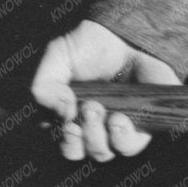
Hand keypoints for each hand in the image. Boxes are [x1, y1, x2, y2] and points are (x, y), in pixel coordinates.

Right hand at [29, 19, 181, 163]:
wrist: (126, 34)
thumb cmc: (89, 47)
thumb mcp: (56, 58)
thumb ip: (44, 86)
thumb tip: (62, 114)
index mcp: (71, 117)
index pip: (65, 145)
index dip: (65, 141)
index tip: (67, 122)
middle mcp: (94, 128)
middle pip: (81, 152)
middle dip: (79, 138)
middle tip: (88, 109)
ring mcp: (118, 128)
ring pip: (104, 153)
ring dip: (97, 137)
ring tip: (100, 110)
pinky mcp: (143, 124)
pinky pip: (131, 146)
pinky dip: (122, 138)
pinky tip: (118, 119)